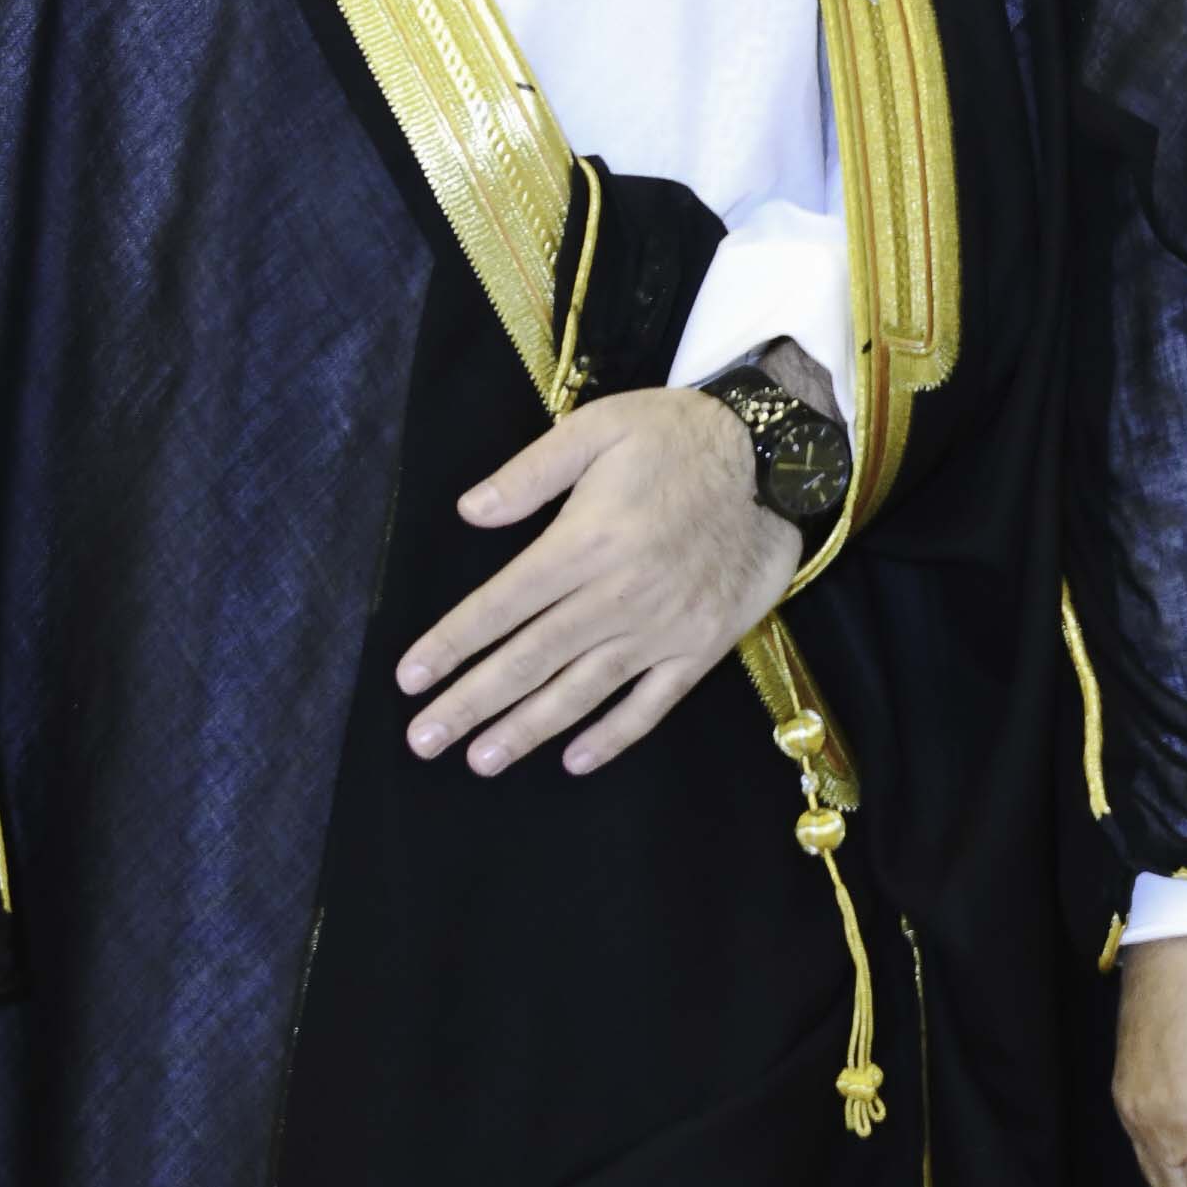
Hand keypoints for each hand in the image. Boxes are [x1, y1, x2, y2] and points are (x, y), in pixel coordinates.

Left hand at [400, 383, 803, 779]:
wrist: (776, 457)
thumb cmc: (677, 436)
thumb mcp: (598, 427)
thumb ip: (530, 472)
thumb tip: (469, 511)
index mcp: (587, 541)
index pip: (503, 604)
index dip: (452, 643)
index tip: (410, 678)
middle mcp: (620, 594)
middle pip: (531, 659)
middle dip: (472, 702)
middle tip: (424, 738)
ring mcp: (664, 628)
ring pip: (584, 690)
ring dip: (528, 728)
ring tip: (481, 759)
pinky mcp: (703, 646)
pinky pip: (653, 703)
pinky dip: (614, 735)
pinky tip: (575, 759)